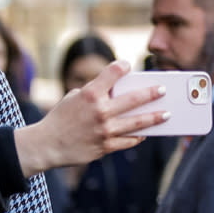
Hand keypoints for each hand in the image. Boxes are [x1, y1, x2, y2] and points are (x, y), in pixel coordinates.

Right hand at [14, 60, 168, 175]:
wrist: (47, 144)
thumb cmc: (59, 119)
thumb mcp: (72, 99)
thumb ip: (93, 93)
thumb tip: (114, 93)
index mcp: (90, 94)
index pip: (112, 73)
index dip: (123, 66)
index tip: (129, 65)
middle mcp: (100, 111)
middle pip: (134, 99)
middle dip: (152, 93)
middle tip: (162, 90)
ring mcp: (105, 130)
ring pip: (138, 122)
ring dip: (155, 117)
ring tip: (166, 114)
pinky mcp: (106, 146)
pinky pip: (128, 140)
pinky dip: (138, 136)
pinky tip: (145, 133)